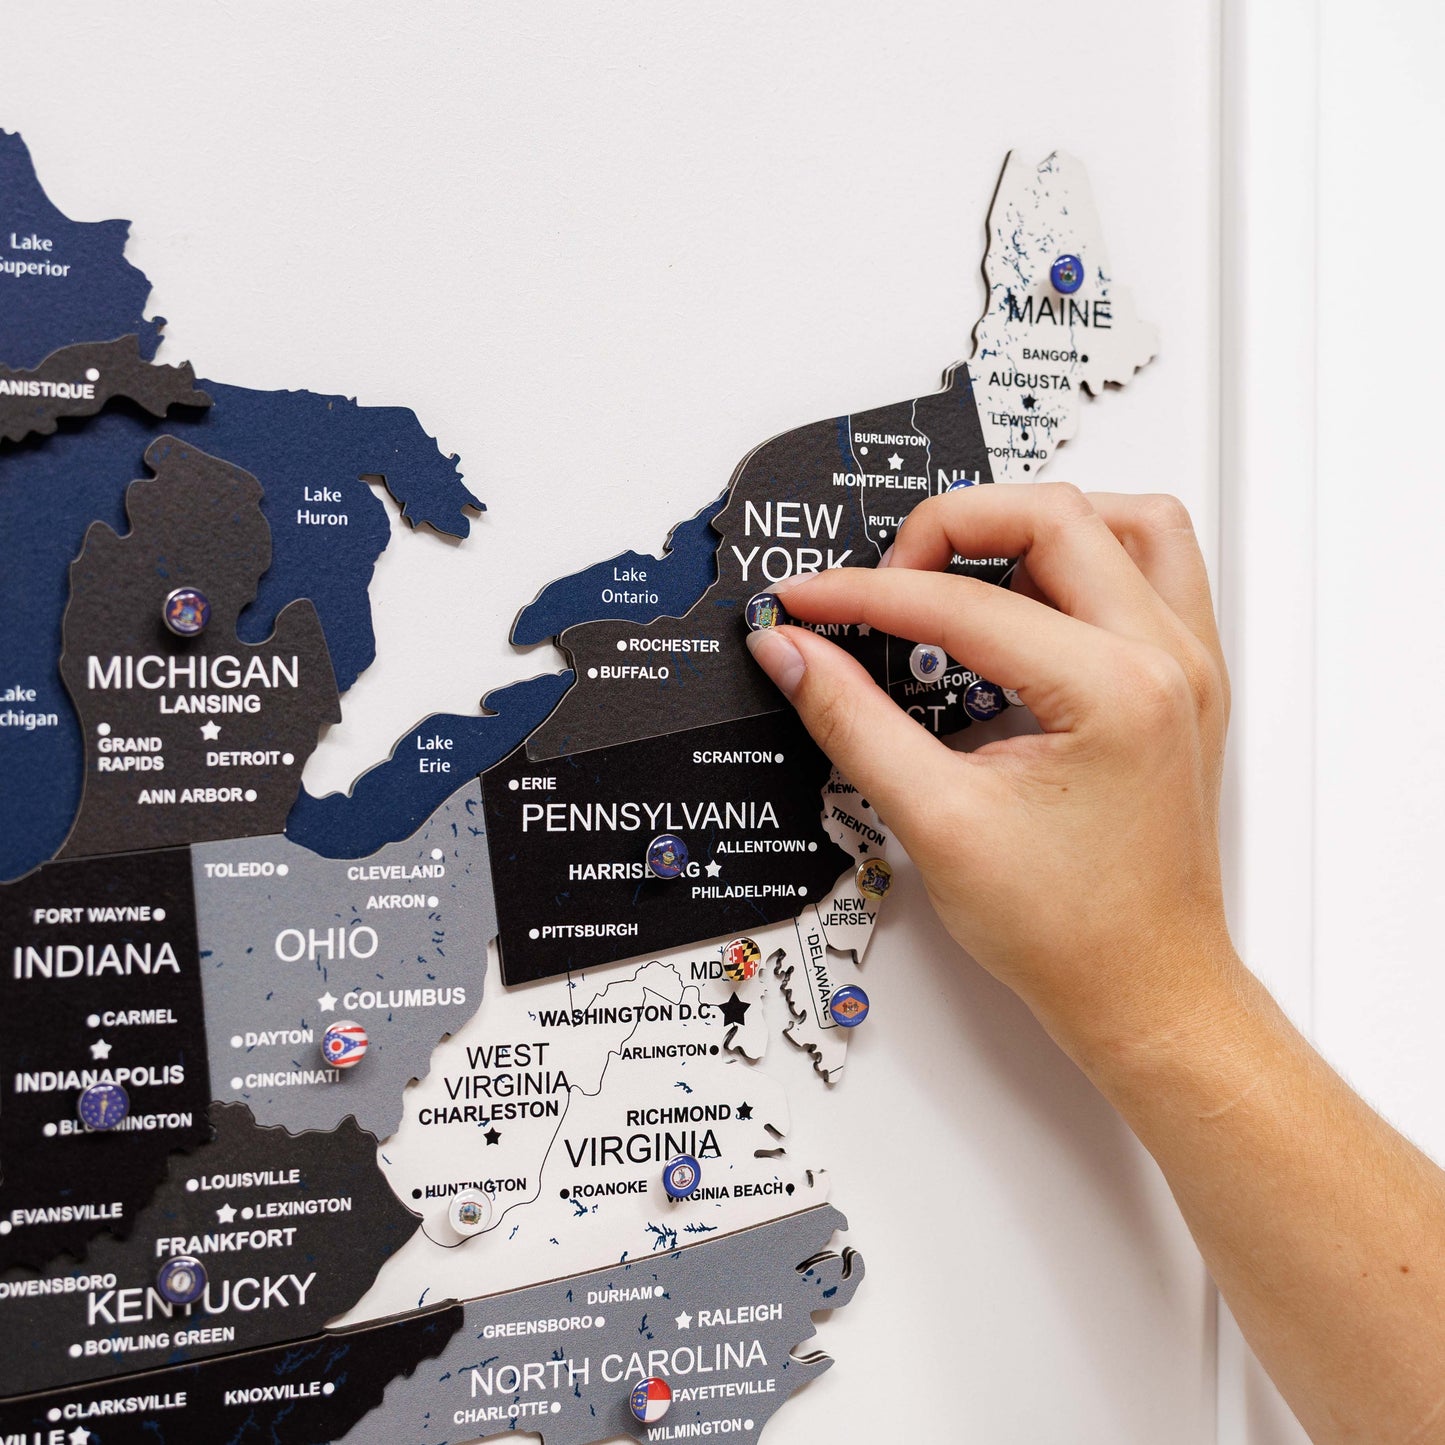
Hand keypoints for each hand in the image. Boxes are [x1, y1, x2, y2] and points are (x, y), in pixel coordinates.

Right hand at [746, 482, 1237, 1052]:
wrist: (1143, 990)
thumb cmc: (1067, 930)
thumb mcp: (936, 821)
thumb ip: (853, 720)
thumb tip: (793, 652)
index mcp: (1112, 691)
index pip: (962, 602)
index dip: (864, 595)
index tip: (806, 603)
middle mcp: (1166, 661)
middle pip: (1054, 515)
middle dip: (950, 528)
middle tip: (883, 583)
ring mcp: (1189, 666)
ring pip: (1124, 521)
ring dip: (1035, 527)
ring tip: (964, 575)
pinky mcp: (1186, 682)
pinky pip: (1155, 568)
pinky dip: (1089, 559)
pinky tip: (1031, 602)